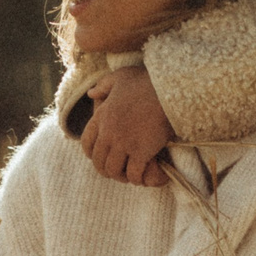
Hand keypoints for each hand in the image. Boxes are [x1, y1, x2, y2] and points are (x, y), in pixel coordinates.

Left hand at [79, 66, 171, 187]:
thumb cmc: (147, 81)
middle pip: (98, 161)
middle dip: (106, 169)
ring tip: (128, 175)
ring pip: (113, 171)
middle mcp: (108, 132)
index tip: (100, 157)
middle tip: (117, 170)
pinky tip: (141, 175)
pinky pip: (133, 174)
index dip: (91, 154)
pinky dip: (136, 178)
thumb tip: (90, 94)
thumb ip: (103, 85)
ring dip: (120, 176)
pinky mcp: (140, 152)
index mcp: (101, 116)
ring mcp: (123, 143)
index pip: (86, 143)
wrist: (168, 90)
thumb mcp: (120, 77)